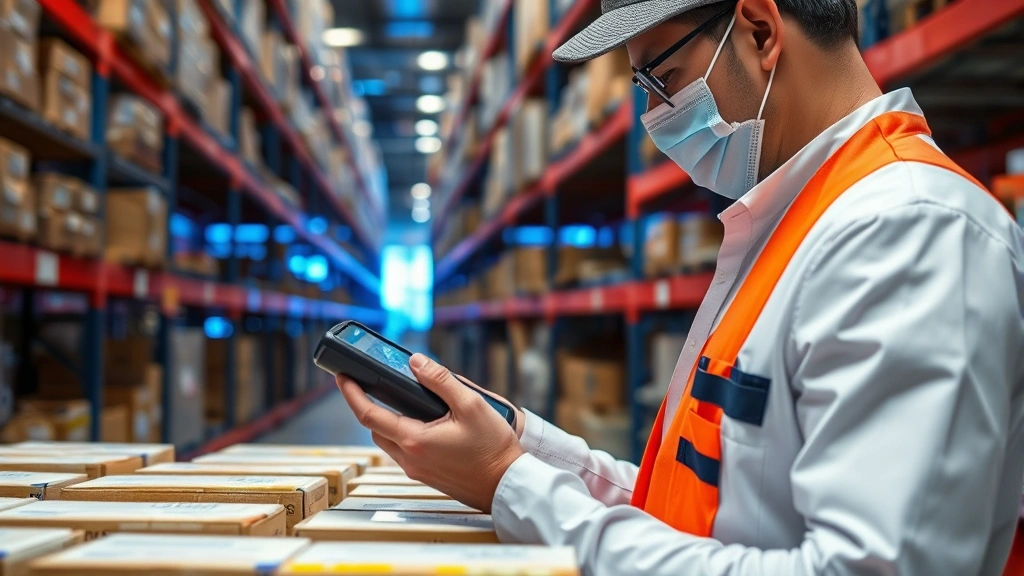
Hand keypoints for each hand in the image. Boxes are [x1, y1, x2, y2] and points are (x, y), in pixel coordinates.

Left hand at [336, 353, 525, 512]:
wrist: (506, 484)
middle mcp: (410, 459)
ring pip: (389, 442)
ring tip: (401, 401)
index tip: (342, 377)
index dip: (351, 393)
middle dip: (369, 406)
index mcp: (415, 440)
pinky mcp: (427, 476)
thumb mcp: (471, 404)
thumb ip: (441, 380)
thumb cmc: (493, 448)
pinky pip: (404, 452)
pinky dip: (404, 434)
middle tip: (372, 385)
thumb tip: (416, 362)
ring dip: (387, 422)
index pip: (369, 414)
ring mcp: (417, 470)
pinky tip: (424, 423)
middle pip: (375, 429)